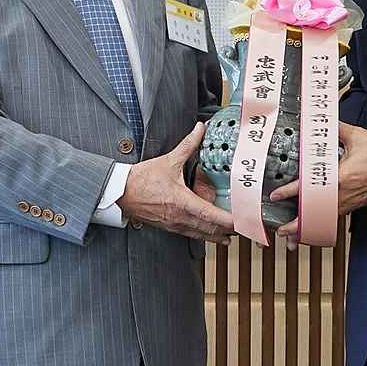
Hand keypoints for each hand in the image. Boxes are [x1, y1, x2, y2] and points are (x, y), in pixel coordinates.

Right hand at [121, 122, 234, 243]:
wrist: (120, 193)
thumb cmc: (141, 179)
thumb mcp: (168, 161)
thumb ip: (188, 145)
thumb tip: (200, 129)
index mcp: (181, 202)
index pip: (209, 215)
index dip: (227, 221)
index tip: (242, 221)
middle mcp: (180, 217)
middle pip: (210, 230)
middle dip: (229, 230)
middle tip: (245, 227)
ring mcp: (175, 225)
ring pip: (202, 235)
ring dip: (219, 236)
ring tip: (234, 235)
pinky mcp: (170, 227)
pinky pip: (192, 234)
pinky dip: (206, 235)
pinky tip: (214, 235)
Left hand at [271, 122, 366, 244]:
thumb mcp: (357, 136)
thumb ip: (336, 129)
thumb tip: (323, 121)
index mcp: (340, 177)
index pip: (309, 187)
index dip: (290, 192)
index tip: (276, 195)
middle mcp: (343, 194)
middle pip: (314, 212)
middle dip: (296, 223)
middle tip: (281, 229)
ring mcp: (349, 202)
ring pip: (323, 218)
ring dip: (308, 227)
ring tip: (293, 234)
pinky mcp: (355, 204)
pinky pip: (334, 216)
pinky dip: (321, 222)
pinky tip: (314, 223)